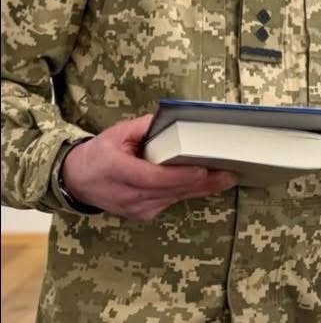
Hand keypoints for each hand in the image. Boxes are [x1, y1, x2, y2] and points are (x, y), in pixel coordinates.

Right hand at [61, 114, 237, 220]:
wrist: (77, 180)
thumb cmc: (100, 152)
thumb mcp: (119, 132)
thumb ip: (146, 126)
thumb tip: (175, 119)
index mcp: (116, 170)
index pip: (152, 178)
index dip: (179, 176)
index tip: (203, 170)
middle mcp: (127, 195)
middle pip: (170, 191)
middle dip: (202, 183)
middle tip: (230, 173)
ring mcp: (135, 209)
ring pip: (174, 198)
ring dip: (201, 189)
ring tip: (227, 177)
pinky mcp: (143, 214)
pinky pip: (171, 202)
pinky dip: (188, 192)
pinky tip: (207, 183)